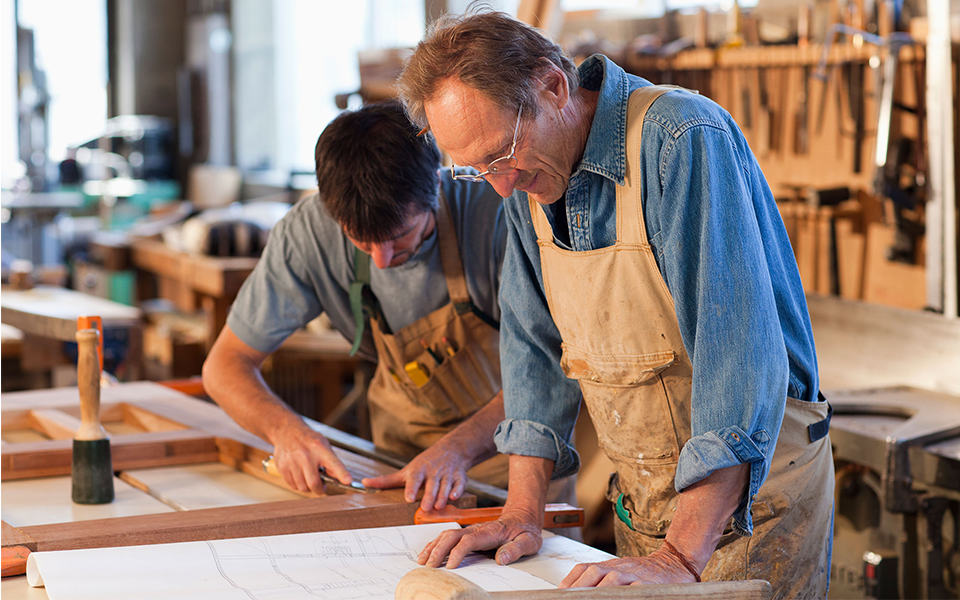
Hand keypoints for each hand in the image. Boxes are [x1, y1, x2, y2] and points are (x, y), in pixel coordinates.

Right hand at [271, 427, 350, 493]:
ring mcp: (292, 461)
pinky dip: (298, 485)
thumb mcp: (324, 445)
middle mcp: (305, 455)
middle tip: (322, 487)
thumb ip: (332, 462)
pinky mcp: (282, 467)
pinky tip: (300, 476)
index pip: (333, 463)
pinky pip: (292, 485)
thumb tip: (341, 479)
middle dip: (319, 489)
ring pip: (302, 486)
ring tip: (309, 478)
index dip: (342, 473)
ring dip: (308, 487)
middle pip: (314, 483)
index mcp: (320, 448)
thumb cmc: (308, 440)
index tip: (348, 481)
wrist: (287, 431)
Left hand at [361, 441, 471, 510]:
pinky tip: (455, 497)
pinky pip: (459, 483)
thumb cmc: (424, 464)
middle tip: (425, 508)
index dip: (412, 489)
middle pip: (431, 485)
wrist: (451, 450)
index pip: (414, 479)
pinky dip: (458, 490)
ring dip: (442, 496)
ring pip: (445, 485)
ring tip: (439, 507)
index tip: (409, 498)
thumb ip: (386, 480)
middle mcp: (433, 472)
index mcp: (418, 471)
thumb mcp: (405, 471)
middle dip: (429, 496)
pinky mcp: (459, 476)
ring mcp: (447, 474)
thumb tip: (364, 483)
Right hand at [418, 511, 542, 568]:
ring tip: (422, 560)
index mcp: (491, 532)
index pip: (469, 541)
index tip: (450, 566)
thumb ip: (515, 549)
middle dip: (439, 550)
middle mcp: (477, 529)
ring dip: (434, 546)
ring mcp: (471, 530)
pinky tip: (428, 553)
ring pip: (447, 534)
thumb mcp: (529, 541)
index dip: (458, 553)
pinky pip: (448, 536)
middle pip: (452, 536)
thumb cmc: (525, 531)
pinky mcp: (468, 533)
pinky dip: (436, 544)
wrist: (522, 517)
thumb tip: (501, 559)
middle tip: (429, 566)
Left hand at [558, 548, 697, 587]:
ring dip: (597, 591)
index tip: (559, 592)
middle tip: (567, 598)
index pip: (584, 569)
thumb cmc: (642, 573)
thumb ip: (599, 579)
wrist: (673, 564)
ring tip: (585, 599)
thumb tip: (574, 591)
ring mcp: (633, 575)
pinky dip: (624, 594)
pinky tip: (616, 598)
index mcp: (609, 565)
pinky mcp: (648, 584)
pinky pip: (634, 590)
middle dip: (578, 587)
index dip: (570, 581)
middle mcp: (619, 568)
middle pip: (593, 573)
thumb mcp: (619, 571)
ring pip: (611, 581)